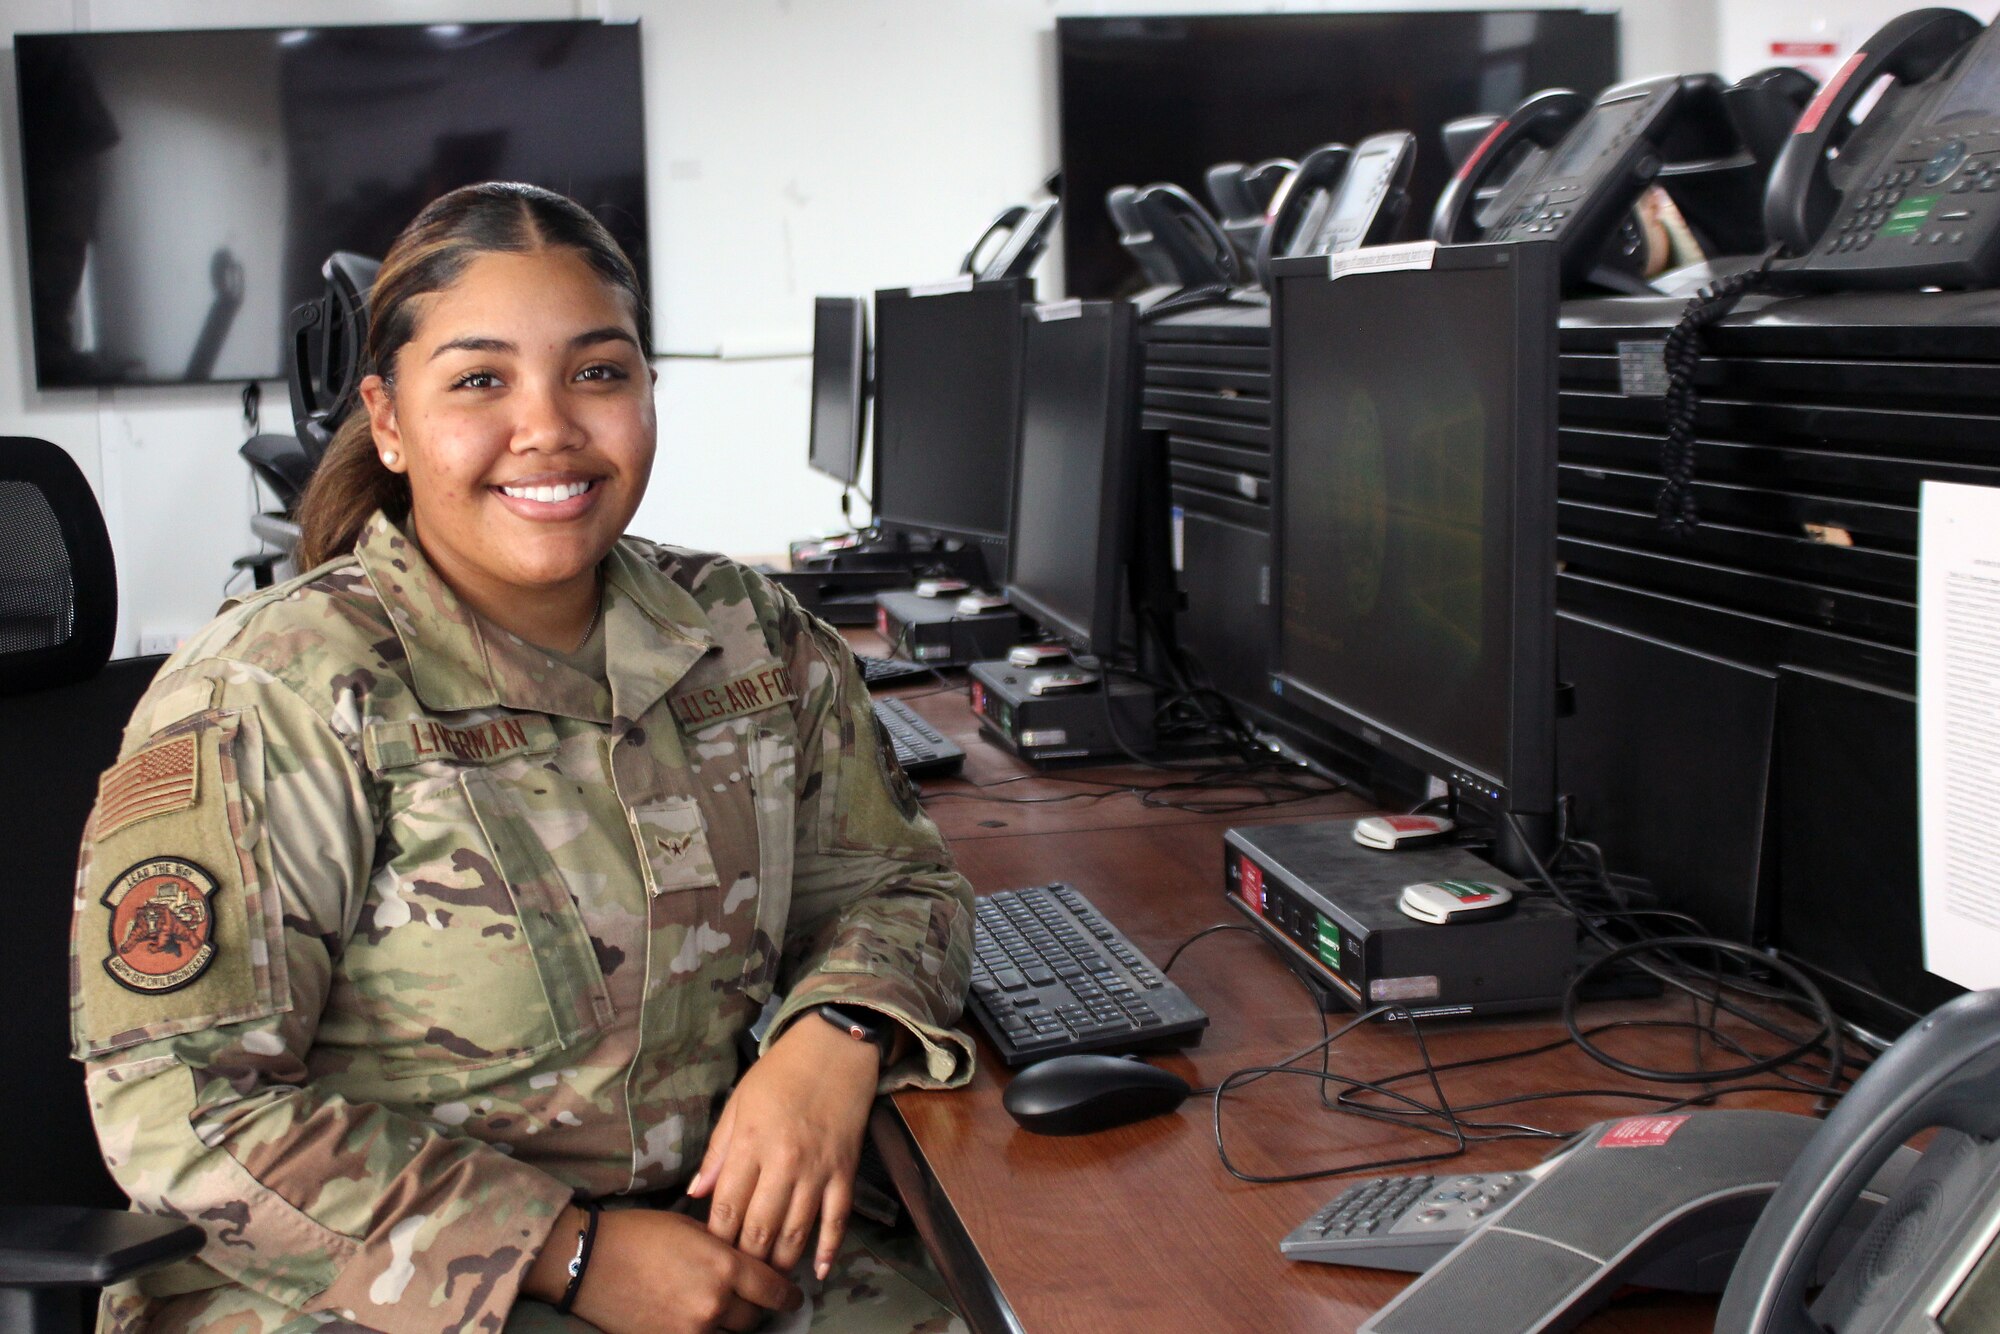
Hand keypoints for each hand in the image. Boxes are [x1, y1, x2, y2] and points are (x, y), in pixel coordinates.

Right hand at [525, 1205, 798, 1333]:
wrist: (592, 1260)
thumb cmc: (641, 1234)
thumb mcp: (694, 1229)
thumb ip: (726, 1249)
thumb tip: (751, 1262)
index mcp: (725, 1266)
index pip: (773, 1289)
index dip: (787, 1295)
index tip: (792, 1296)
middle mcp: (715, 1302)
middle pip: (754, 1318)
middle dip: (759, 1309)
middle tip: (757, 1302)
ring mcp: (693, 1328)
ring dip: (734, 1325)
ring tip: (728, 1312)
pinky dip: (709, 1332)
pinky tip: (706, 1323)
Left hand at [687, 1011, 882, 1277]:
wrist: (835, 1048)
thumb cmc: (780, 1073)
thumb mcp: (738, 1103)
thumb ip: (718, 1151)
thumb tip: (696, 1193)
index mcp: (750, 1142)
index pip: (727, 1206)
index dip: (716, 1237)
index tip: (710, 1253)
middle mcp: (784, 1161)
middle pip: (760, 1227)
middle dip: (746, 1257)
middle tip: (737, 1273)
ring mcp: (818, 1169)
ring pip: (796, 1231)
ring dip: (780, 1261)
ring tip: (768, 1278)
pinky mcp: (845, 1171)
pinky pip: (837, 1219)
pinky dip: (828, 1249)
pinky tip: (817, 1271)